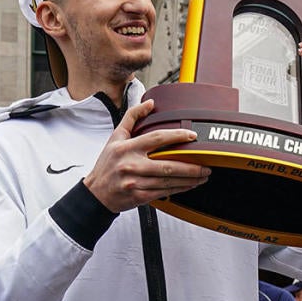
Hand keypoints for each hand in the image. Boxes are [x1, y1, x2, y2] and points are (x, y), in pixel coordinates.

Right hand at [83, 100, 210, 211]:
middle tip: (206, 164)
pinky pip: (165, 192)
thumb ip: (132, 117)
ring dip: (189, 179)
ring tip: (202, 175)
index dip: (177, 136)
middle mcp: (132, 165)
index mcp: (127, 148)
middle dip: (191, 165)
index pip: (157, 138)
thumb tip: (149, 103)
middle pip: (168, 164)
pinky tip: (189, 185)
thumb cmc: (107, 165)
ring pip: (169, 181)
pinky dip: (180, 189)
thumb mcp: (115, 138)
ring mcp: (136, 182)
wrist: (96, 194)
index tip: (192, 136)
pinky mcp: (139, 196)